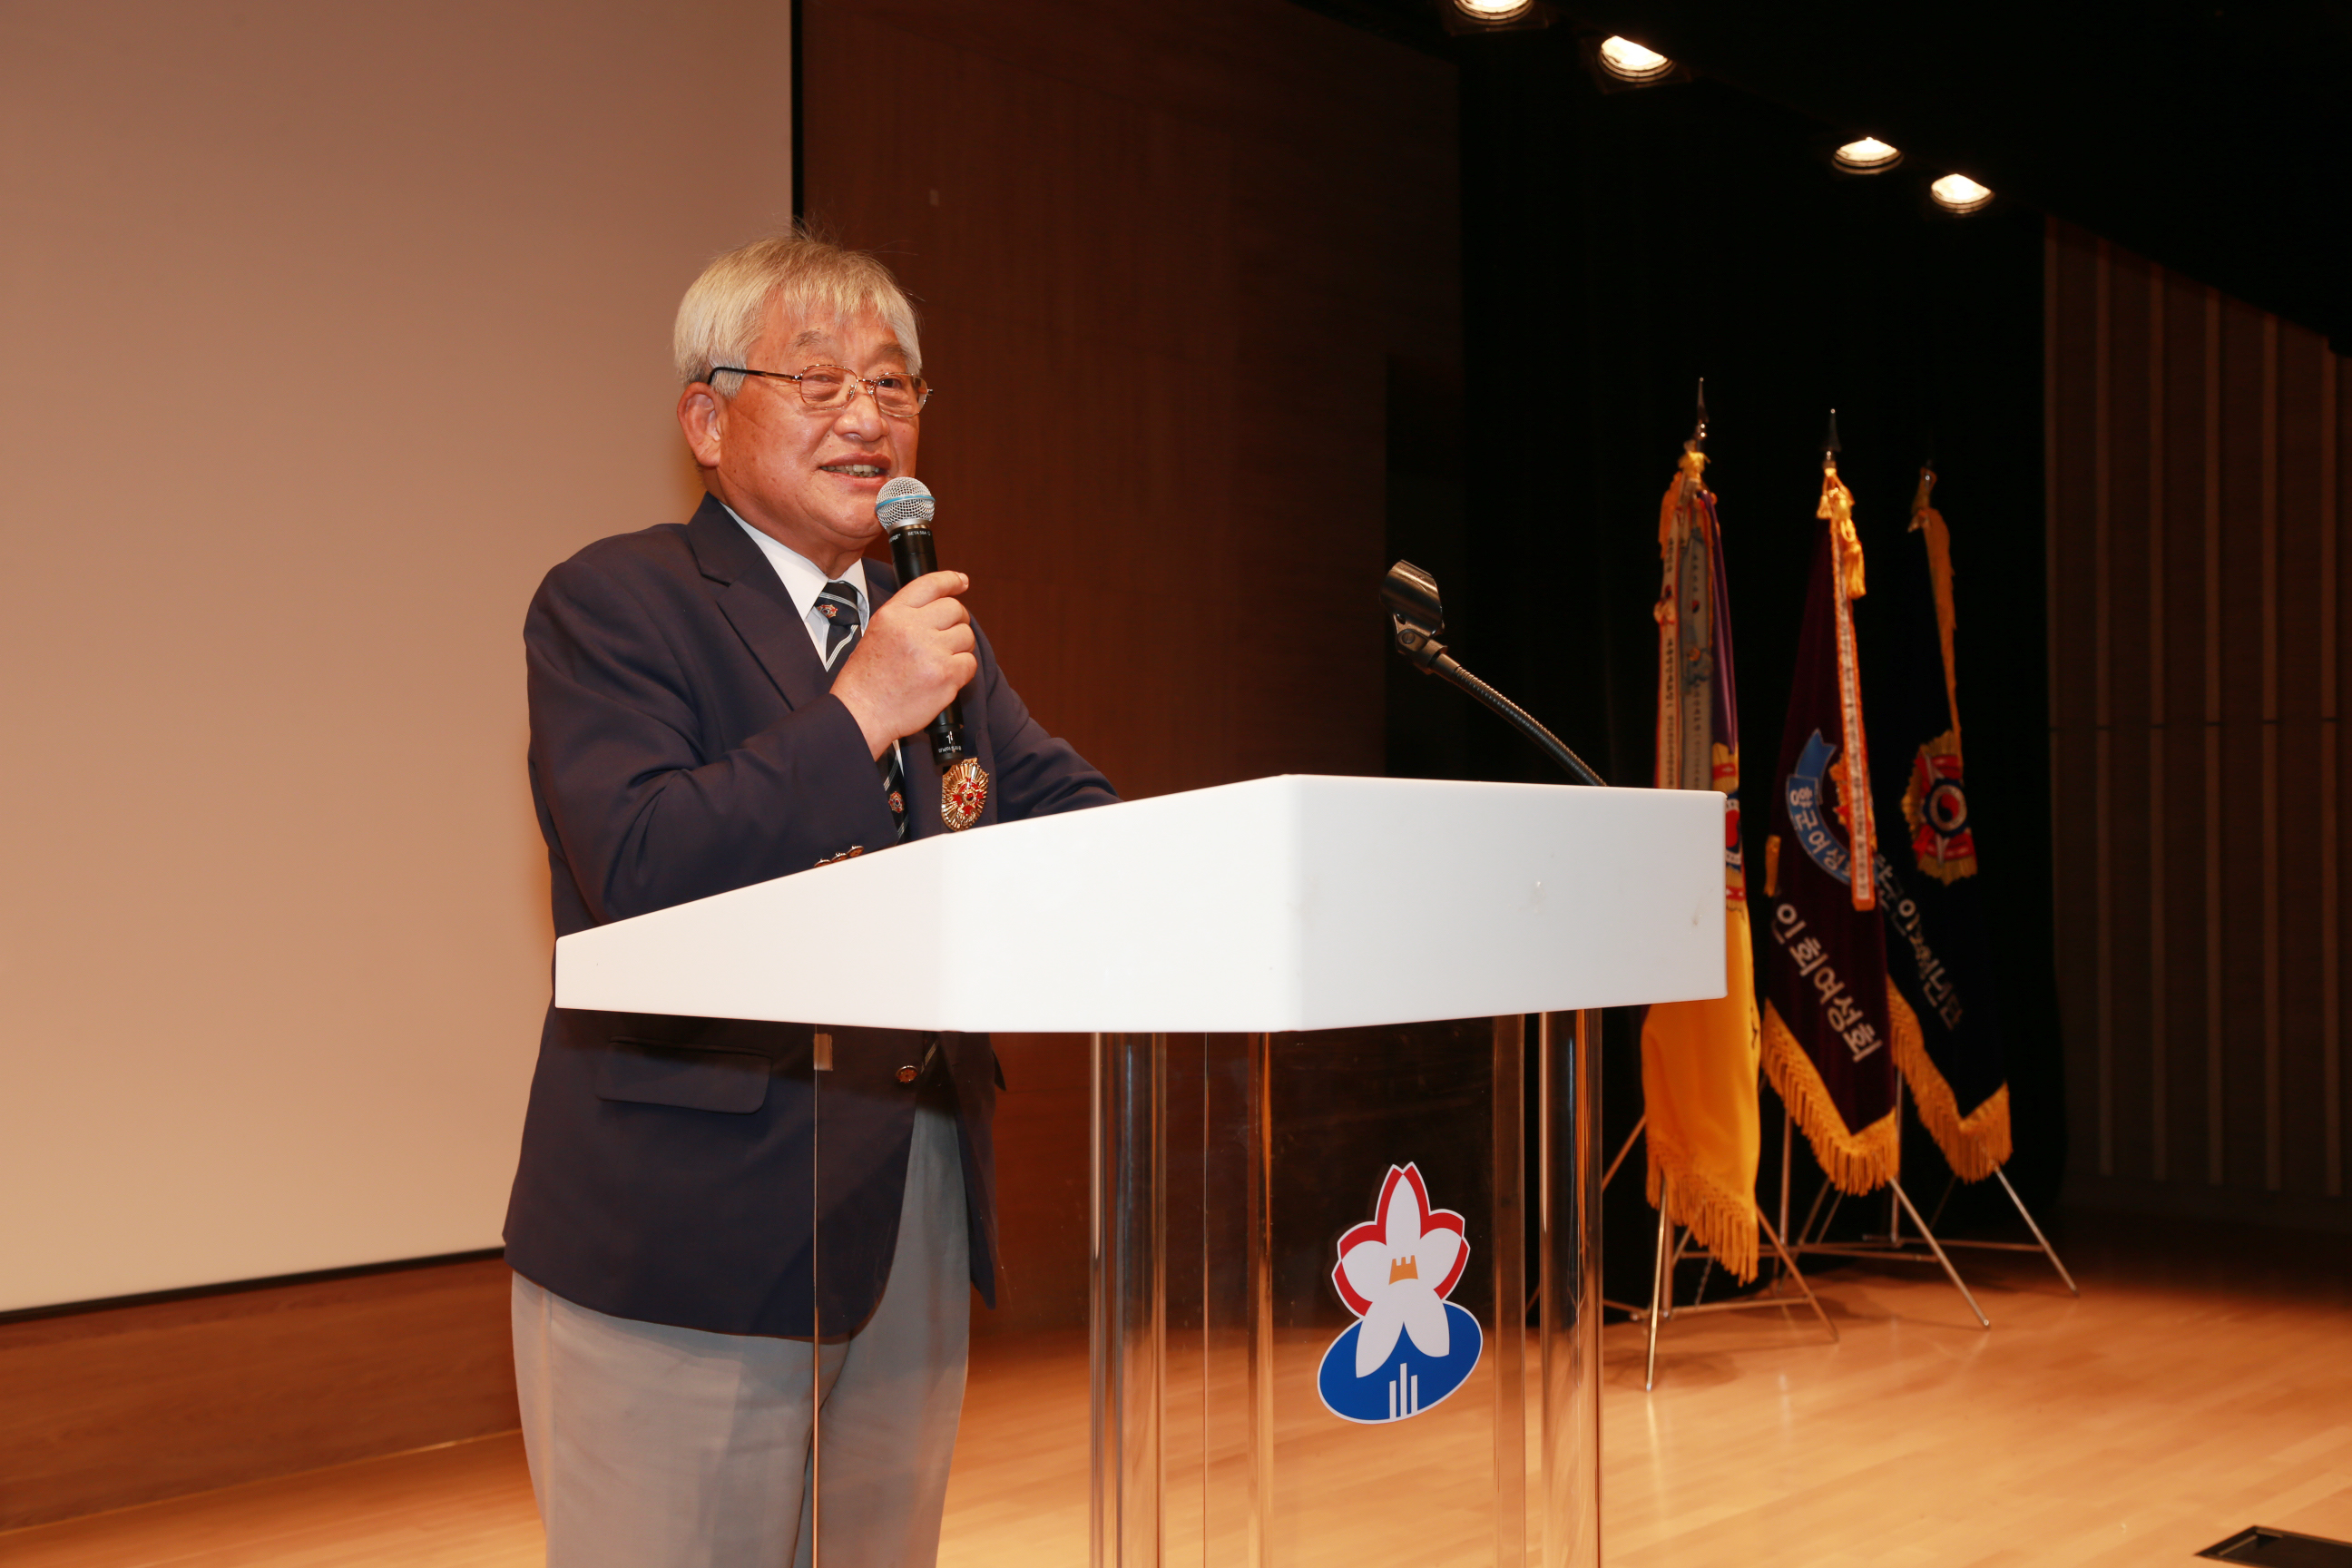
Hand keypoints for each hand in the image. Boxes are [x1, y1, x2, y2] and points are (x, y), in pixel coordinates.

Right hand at [830, 571, 977, 758]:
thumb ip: (905, 617)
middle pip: (955, 609)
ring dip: (960, 648)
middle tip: (949, 636)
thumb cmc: (866, 679)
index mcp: (893, 614)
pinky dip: (962, 671)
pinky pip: (970, 663)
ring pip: (966, 636)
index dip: (951, 581)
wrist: (862, 713)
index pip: (930, 584)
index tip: (962, 582)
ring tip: (941, 661)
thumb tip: (939, 608)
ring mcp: (931, 651)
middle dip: (958, 621)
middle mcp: (912, 627)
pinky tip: (944, 677)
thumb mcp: (877, 633)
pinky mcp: (946, 675)